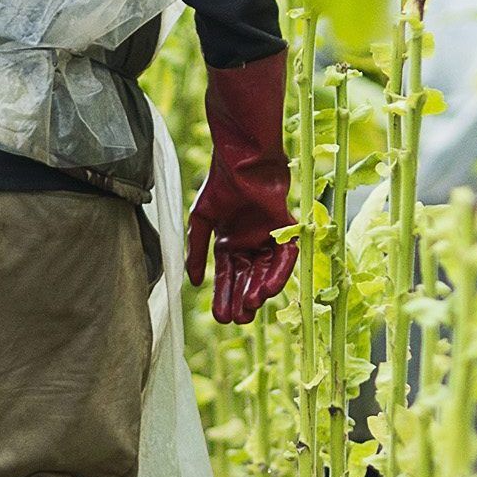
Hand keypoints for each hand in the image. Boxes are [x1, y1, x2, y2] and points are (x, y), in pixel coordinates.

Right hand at [183, 51, 295, 323]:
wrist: (240, 156)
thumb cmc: (220, 182)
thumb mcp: (201, 219)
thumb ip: (195, 249)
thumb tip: (191, 282)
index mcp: (232, 239)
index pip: (229, 275)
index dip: (224, 295)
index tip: (219, 316)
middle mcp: (252, 240)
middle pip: (248, 278)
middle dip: (241, 300)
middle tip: (234, 320)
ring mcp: (269, 234)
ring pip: (267, 272)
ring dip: (258, 291)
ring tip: (249, 309)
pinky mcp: (285, 226)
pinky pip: (285, 256)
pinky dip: (278, 273)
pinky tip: (266, 289)